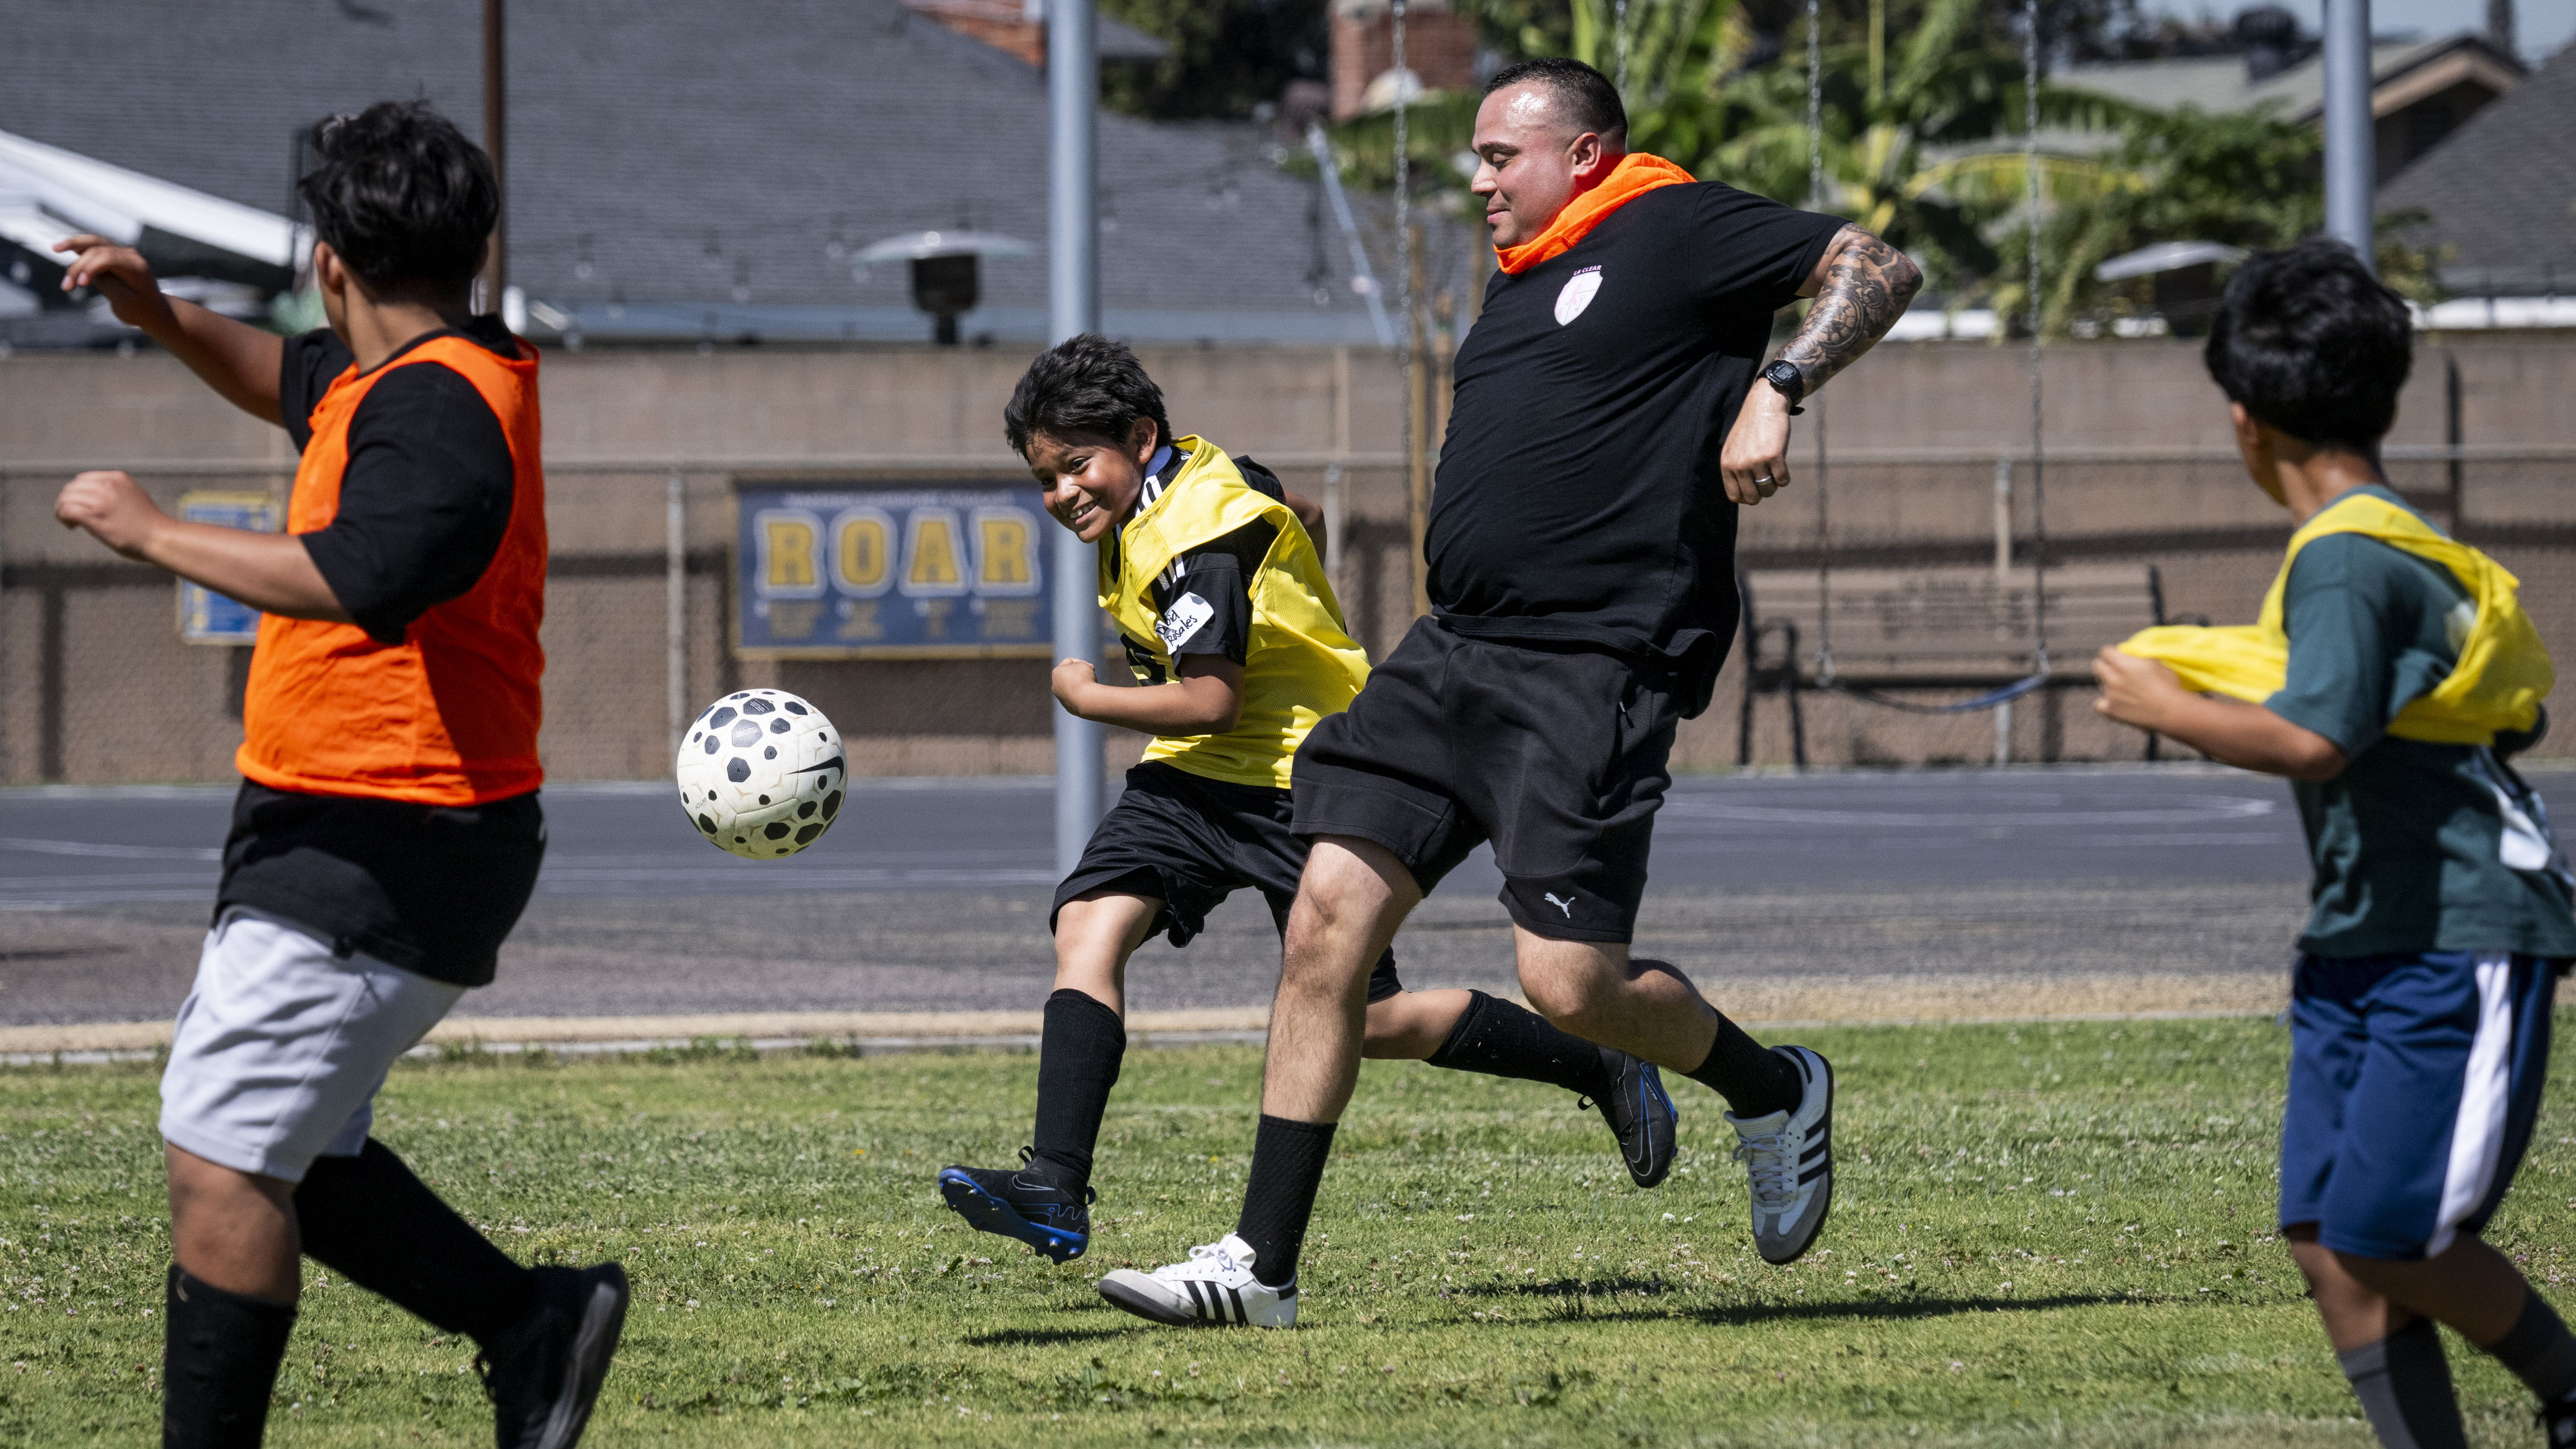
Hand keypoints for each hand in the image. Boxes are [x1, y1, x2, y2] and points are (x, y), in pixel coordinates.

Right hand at [50, 236, 175, 331]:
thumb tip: (86, 271)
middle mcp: (129, 255)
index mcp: (137, 266)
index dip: (90, 267)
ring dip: (74, 246)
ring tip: (54, 248)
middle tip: (66, 287)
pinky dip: (79, 246)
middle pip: (97, 250)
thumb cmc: (141, 309)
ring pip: (94, 243)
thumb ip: (107, 284)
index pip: (108, 257)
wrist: (153, 310)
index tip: (80, 285)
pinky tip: (63, 246)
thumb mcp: (125, 302)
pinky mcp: (112, 256)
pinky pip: (94, 246)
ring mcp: (121, 253)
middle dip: (78, 267)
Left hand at [55, 471, 169, 560]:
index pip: (84, 479)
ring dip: (62, 509)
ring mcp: (101, 499)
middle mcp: (108, 485)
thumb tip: (94, 499)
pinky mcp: (95, 515)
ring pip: (66, 498)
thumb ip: (115, 493)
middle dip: (67, 501)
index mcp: (118, 478)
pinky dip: (63, 517)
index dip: (77, 493)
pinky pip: (67, 510)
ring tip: (70, 522)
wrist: (160, 537)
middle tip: (71, 516)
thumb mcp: (133, 496)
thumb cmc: (149, 524)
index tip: (81, 506)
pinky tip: (71, 526)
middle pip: (72, 487)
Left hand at [1051, 658, 1098, 712]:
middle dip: (1081, 674)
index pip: (1069, 661)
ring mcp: (1061, 697)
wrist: (1085, 700)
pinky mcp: (1068, 707)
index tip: (1091, 667)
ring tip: (1090, 687)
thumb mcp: (1083, 665)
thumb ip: (1080, 666)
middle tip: (1092, 675)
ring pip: (1073, 687)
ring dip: (1082, 685)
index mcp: (1056, 673)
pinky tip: (1088, 697)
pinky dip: (1083, 696)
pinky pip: (1077, 698)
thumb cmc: (1084, 679)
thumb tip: (1081, 676)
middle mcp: (1055, 685)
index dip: (1082, 662)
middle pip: (1070, 675)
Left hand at [1719, 381, 1793, 505]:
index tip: (1755, 490)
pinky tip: (1783, 468)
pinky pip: (1782, 480)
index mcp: (1727, 464)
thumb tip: (1744, 495)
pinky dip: (1785, 478)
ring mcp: (1756, 461)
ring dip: (1774, 485)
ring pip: (1769, 490)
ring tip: (1774, 472)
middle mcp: (1739, 464)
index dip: (1747, 497)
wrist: (1764, 404)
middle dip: (1762, 493)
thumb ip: (1735, 469)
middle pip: (1752, 497)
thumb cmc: (1751, 428)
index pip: (1735, 496)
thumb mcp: (1734, 448)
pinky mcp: (1774, 456)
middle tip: (1767, 481)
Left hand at [2091, 646, 2187, 730]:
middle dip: (2105, 667)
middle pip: (2097, 666)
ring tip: (2128, 692)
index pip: (2105, 652)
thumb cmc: (2169, 686)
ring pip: (2101, 685)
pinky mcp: (2111, 710)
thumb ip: (2137, 658)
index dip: (2111, 654)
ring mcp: (2110, 694)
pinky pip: (2099, 705)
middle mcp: (2113, 677)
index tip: (2117, 658)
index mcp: (2123, 663)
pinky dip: (2105, 704)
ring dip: (2110, 686)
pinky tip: (2116, 703)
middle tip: (2116, 672)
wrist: (2172, 711)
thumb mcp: (2155, 663)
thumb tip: (2129, 656)